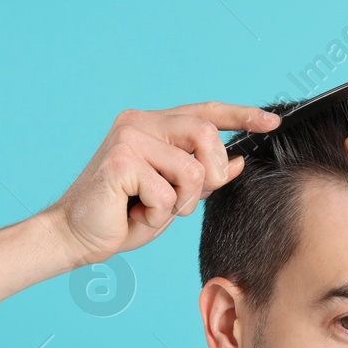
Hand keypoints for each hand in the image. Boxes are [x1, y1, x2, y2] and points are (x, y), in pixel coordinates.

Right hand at [42, 102, 281, 268]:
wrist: (76, 236)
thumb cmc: (121, 216)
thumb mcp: (173, 195)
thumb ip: (203, 176)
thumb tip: (237, 161)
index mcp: (152, 125)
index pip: (205, 112)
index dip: (241, 115)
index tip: (271, 122)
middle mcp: (140, 123)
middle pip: (206, 135)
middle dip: (211, 176)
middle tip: (186, 202)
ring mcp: (129, 138)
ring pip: (192, 171)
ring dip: (180, 204)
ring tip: (153, 210)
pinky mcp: (121, 160)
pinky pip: (167, 194)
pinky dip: (158, 216)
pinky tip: (135, 214)